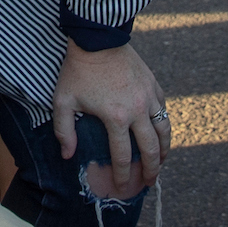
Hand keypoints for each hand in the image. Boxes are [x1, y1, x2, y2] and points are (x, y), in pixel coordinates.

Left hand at [53, 40, 168, 198]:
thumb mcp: (63, 101)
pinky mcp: (154, 85)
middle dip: (151, 170)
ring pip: (164, 131)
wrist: (98, 39)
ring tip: (161, 163)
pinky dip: (164, 126)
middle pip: (151, 149)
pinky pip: (164, 111)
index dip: (123, 176)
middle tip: (148, 183)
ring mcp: (148, 97)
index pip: (123, 157)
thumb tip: (68, 156)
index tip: (122, 187)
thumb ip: (64, 131)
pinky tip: (160, 134)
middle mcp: (137, 111)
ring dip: (164, 151)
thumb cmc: (78, 71)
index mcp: (116, 118)